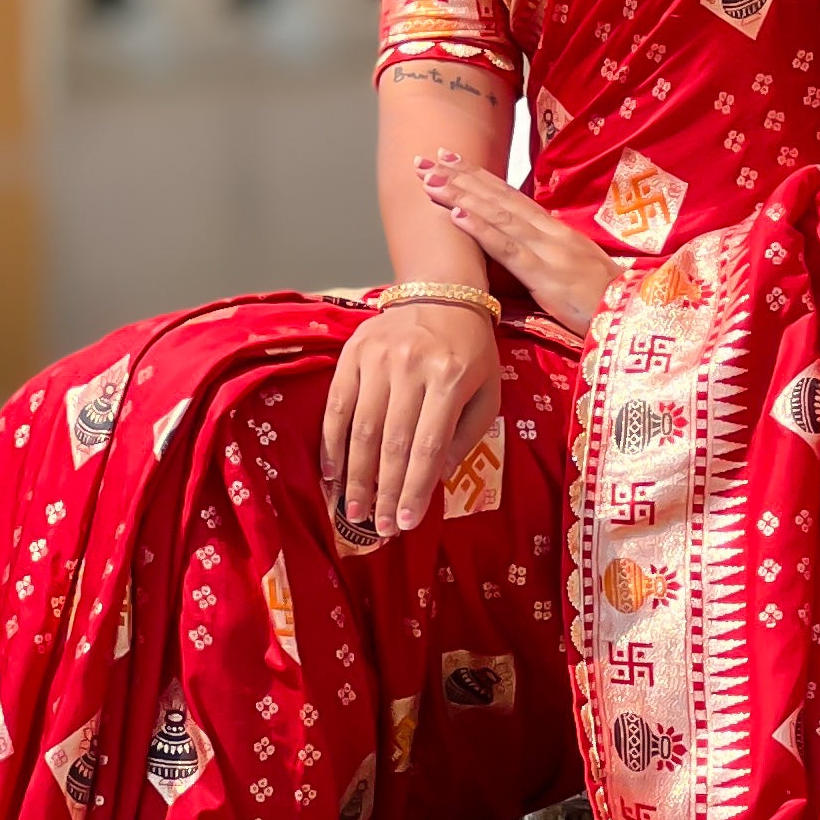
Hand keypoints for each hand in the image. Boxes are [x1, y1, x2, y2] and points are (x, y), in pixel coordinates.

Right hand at [320, 295, 500, 541]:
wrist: (441, 291)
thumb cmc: (471, 349)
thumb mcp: (487, 390)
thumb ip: (467, 434)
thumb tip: (437, 477)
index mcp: (451, 377)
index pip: (428, 444)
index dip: (415, 488)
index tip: (407, 523)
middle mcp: (411, 367)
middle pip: (393, 442)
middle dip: (385, 491)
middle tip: (381, 528)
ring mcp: (377, 359)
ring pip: (361, 428)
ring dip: (356, 476)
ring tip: (355, 511)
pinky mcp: (352, 353)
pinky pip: (336, 406)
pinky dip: (332, 444)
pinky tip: (331, 475)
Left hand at [417, 156, 619, 331]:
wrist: (637, 316)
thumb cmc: (606, 301)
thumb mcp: (573, 271)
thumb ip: (546, 257)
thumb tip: (518, 252)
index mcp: (556, 232)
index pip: (511, 197)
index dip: (479, 177)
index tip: (450, 159)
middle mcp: (550, 232)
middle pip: (499, 198)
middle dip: (460, 177)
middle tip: (426, 158)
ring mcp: (548, 251)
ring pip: (498, 216)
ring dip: (462, 195)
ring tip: (431, 180)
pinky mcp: (547, 276)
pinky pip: (509, 250)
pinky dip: (481, 230)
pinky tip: (457, 215)